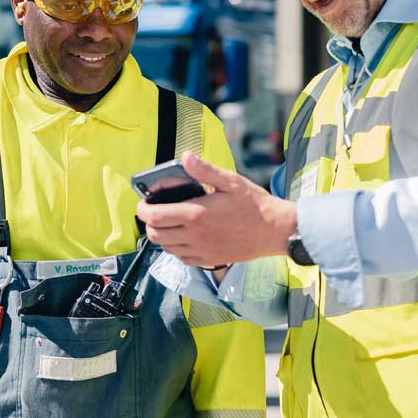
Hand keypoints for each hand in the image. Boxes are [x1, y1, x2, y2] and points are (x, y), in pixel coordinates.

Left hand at [137, 152, 296, 267]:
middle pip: (156, 235)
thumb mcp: (230, 181)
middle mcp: (194, 236)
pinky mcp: (209, 260)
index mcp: (195, 214)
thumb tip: (185, 157)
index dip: (143, 209)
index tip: (143, 203)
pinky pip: (182, 258)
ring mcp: (201, 251)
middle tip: (155, 212)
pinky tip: (184, 237)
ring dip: (162, 236)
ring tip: (168, 223)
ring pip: (167, 248)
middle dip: (150, 223)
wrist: (275, 231)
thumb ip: (204, 170)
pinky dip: (176, 248)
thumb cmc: (254, 204)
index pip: (155, 216)